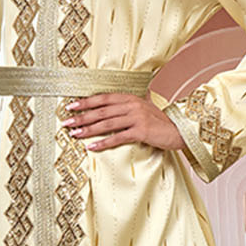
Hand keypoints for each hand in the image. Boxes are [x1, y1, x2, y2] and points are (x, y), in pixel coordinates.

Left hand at [59, 92, 184, 152]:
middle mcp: (132, 105)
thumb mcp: (144, 107)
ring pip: (107, 124)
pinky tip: (92, 147)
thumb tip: (114, 102)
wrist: (179, 130)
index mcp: (130, 98)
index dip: (86, 102)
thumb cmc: (160, 121)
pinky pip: (118, 137)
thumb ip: (129, 103)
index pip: (103, 98)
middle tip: (66, 122)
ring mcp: (136, 118)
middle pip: (101, 111)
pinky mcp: (141, 131)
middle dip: (82, 117)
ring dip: (88, 130)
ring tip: (74, 134)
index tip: (70, 106)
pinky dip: (104, 143)